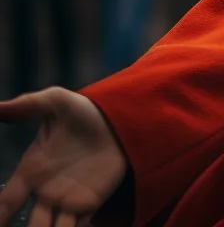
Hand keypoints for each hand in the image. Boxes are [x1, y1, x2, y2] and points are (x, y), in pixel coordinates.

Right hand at [0, 87, 126, 226]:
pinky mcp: (89, 204)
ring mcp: (67, 200)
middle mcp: (45, 191)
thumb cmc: (84, 111)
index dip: (0, 214)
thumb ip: (29, 104)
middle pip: (31, 223)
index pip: (8, 200)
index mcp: (32, 171)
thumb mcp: (58, 101)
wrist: (119, 119)